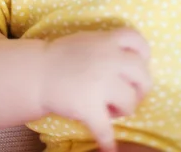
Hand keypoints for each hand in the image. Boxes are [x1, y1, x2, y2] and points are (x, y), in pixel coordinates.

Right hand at [39, 28, 150, 151]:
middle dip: (139, 88)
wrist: (37, 72)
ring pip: (129, 103)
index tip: (139, 64)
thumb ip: (109, 46)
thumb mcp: (88, 40)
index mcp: (107, 41)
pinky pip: (106, 130)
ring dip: (123, 109)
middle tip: (127, 94)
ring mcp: (100, 83)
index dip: (143, 55)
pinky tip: (110, 150)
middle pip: (142, 75)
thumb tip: (131, 60)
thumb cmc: (62, 56)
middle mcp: (109, 59)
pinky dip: (109, 143)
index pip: (138, 42)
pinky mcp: (89, 107)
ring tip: (108, 109)